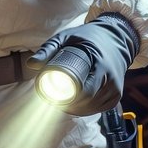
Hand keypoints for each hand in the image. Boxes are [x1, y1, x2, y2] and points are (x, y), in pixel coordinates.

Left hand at [25, 13, 139, 115]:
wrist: (116, 38)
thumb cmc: (88, 37)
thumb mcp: (66, 37)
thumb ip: (49, 49)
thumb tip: (31, 64)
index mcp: (100, 64)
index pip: (84, 91)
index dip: (66, 98)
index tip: (52, 96)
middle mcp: (111, 79)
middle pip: (86, 102)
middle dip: (68, 104)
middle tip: (53, 100)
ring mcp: (115, 89)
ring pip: (91, 109)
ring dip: (75, 109)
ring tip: (62, 101)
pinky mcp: (116, 96)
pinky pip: (98, 109)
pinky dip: (85, 109)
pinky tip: (76, 104)